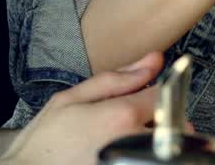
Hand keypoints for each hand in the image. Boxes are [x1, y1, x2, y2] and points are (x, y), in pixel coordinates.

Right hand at [0, 52, 164, 164]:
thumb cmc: (43, 143)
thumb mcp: (71, 99)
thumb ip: (117, 79)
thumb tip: (153, 61)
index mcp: (121, 116)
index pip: (165, 95)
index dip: (153, 93)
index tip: (140, 98)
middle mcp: (133, 141)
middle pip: (171, 123)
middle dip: (156, 118)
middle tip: (125, 123)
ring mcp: (131, 161)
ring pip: (164, 145)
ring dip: (151, 139)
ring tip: (119, 140)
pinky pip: (149, 158)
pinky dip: (141, 154)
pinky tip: (116, 153)